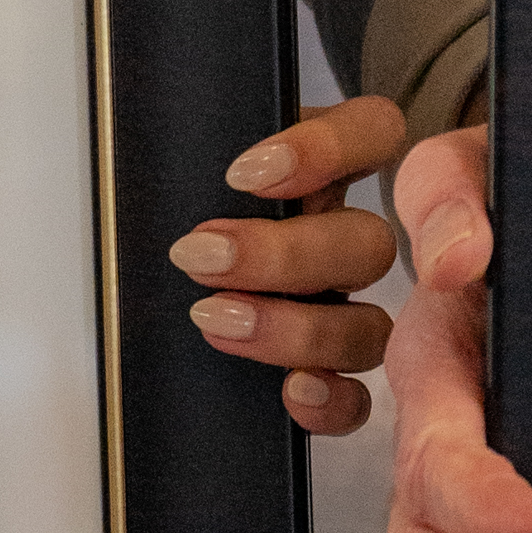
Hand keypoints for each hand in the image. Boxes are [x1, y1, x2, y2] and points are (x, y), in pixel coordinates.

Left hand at [169, 94, 404, 436]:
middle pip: (369, 244)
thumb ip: (204, 159)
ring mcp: (347, 310)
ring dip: (296, 329)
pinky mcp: (333, 375)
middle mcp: (346, 236)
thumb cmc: (181, 215)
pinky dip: (331, 399)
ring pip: (368, 325)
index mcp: (326, 169)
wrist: (158, 290)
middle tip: (202, 257)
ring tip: (216, 320)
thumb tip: (163, 158)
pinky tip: (292, 392)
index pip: (373, 132)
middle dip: (282, 257)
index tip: (244, 175)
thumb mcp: (195, 171)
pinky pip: (360, 397)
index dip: (328, 151)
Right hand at [379, 127, 531, 532]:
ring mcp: (433, 482)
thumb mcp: (470, 170)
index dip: (498, 512)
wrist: (492, 203)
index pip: (447, 457)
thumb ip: (457, 202)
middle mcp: (424, 432)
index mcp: (432, 363)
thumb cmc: (500, 191)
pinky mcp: (460, 513)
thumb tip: (467, 257)